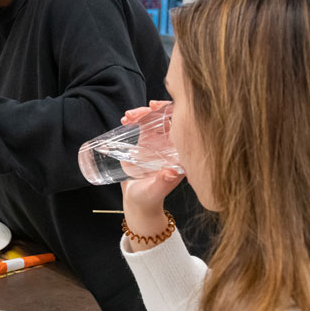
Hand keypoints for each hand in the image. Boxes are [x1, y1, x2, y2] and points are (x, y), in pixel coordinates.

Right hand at [119, 100, 181, 248]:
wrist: (137, 201)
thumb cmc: (148, 199)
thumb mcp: (155, 191)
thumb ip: (163, 182)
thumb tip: (172, 171)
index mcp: (180, 154)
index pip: (184, 127)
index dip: (175, 114)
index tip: (159, 110)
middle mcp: (172, 146)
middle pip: (170, 118)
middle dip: (158, 109)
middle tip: (145, 109)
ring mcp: (159, 142)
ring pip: (156, 119)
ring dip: (143, 112)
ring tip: (128, 116)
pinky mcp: (147, 142)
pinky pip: (143, 124)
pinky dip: (135, 118)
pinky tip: (125, 119)